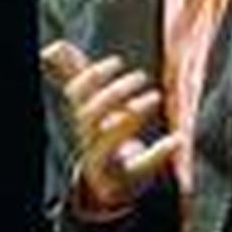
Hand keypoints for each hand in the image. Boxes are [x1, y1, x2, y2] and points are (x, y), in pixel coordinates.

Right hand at [41, 40, 183, 212]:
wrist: (107, 184)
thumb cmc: (102, 137)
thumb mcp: (90, 107)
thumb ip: (75, 77)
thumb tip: (54, 47)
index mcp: (83, 119)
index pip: (77, 94)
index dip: (93, 76)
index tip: (117, 62)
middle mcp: (89, 139)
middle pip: (90, 115)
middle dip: (113, 92)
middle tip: (141, 76)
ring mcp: (105, 160)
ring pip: (107, 140)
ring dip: (132, 115)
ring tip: (155, 96)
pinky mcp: (125, 179)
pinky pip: (140, 167)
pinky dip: (158, 153)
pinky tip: (177, 140)